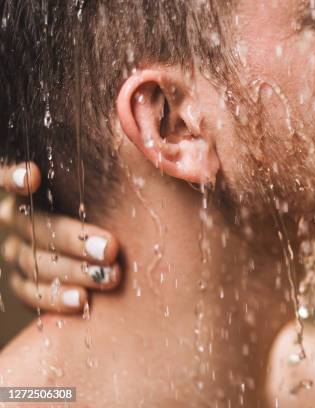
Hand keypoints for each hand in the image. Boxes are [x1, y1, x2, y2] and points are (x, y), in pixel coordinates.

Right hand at [0, 162, 120, 312]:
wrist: (116, 252)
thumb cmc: (116, 207)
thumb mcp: (110, 191)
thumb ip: (107, 178)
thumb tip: (133, 151)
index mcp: (33, 189)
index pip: (6, 178)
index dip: (12, 177)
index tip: (32, 175)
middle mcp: (19, 217)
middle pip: (36, 226)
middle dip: (76, 238)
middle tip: (111, 249)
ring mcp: (18, 251)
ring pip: (35, 262)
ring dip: (75, 270)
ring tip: (109, 277)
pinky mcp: (23, 282)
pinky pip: (30, 292)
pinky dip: (56, 298)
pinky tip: (82, 300)